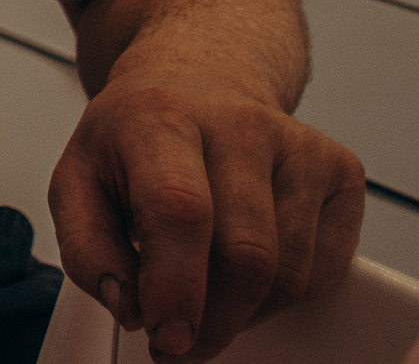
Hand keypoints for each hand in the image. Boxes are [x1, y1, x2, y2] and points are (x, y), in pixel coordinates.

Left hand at [50, 68, 364, 360]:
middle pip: (245, 255)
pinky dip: (284, 296)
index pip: (180, 209)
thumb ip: (87, 249)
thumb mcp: (78, 180)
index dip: (175, 287)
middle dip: (211, 320)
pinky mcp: (340, 170)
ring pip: (289, 273)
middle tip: (178, 338)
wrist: (197, 80)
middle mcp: (238, 123)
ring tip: (205, 296)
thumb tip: (128, 306)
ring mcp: (298, 144)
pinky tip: (245, 272)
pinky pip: (324, 270)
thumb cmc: (138, 137)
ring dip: (245, 313)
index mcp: (162, 118)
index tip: (165, 335)